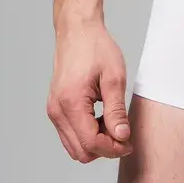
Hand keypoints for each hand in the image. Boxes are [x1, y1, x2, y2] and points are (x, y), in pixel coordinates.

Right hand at [46, 20, 133, 161]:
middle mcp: (57, 110)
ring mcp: (54, 110)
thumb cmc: (95, 48)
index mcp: (71, 102)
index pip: (91, 143)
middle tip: (124, 134)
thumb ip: (116, 110)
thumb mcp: (114, 78)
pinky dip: (86, 134)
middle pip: (81, 151)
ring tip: (113, 123)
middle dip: (104, 148)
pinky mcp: (55, 108)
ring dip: (95, 143)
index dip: (113, 148)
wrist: (77, 31)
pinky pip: (70, 135)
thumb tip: (122, 137)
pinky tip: (101, 118)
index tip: (129, 142)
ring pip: (74, 147)